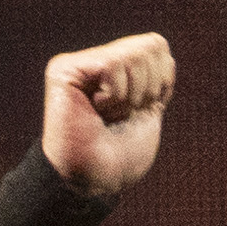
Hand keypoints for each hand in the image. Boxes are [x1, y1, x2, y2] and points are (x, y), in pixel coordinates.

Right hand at [42, 33, 174, 201]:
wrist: (96, 181)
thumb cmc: (120, 156)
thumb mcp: (149, 110)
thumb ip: (154, 76)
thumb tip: (158, 44)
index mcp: (118, 69)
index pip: (157, 46)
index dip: (162, 80)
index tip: (143, 109)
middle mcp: (97, 61)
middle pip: (149, 46)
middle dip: (147, 89)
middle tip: (124, 114)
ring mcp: (79, 64)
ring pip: (131, 55)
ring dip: (129, 97)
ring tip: (108, 115)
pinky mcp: (64, 70)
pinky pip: (111, 66)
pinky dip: (115, 96)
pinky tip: (96, 111)